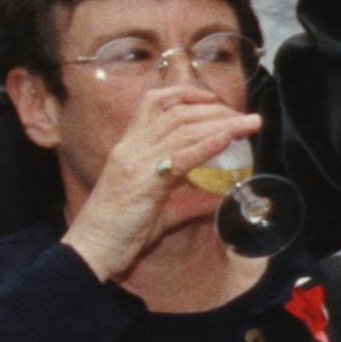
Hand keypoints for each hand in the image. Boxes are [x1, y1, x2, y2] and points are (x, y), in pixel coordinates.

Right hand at [60, 89, 265, 282]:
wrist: (92, 248)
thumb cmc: (119, 231)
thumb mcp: (157, 210)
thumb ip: (187, 201)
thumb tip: (218, 199)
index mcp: (129, 147)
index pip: (154, 103)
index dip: (185, 93)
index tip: (212, 97)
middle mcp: (132, 147)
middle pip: (177, 113)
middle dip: (214, 109)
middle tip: (243, 116)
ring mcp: (137, 161)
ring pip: (184, 129)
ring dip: (221, 123)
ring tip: (249, 124)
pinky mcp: (145, 180)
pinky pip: (181, 156)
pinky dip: (208, 144)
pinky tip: (229, 138)